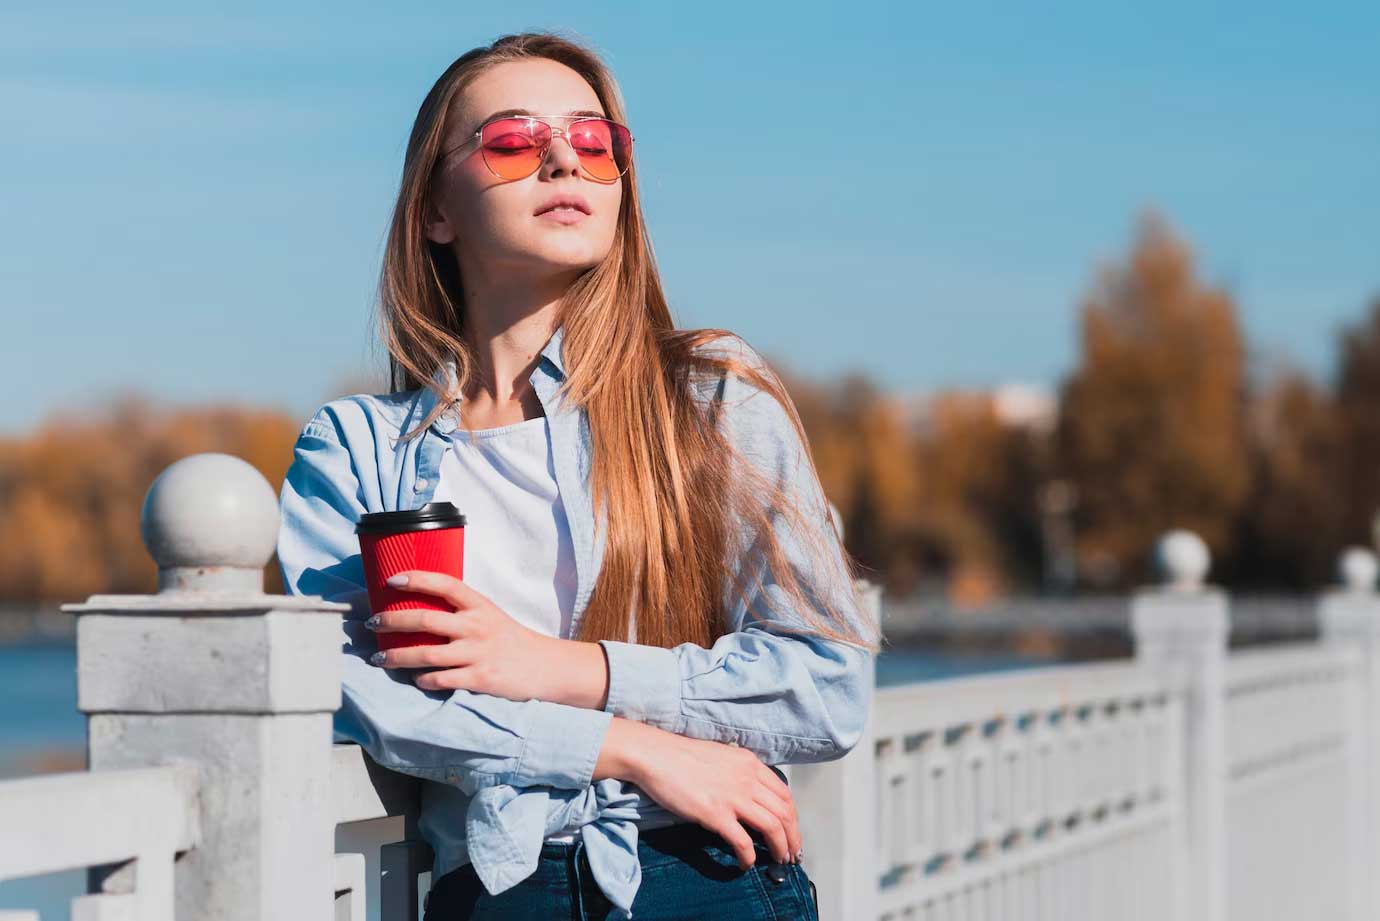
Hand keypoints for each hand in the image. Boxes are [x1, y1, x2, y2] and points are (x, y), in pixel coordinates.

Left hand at [365, 570, 581, 701]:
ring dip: (397, 656)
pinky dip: (423, 679)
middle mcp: (477, 626)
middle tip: (372, 622)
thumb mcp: (489, 614)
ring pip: (426, 654)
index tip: (391, 580)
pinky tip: (415, 678)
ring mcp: (477, 653)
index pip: (445, 584)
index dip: (417, 579)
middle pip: (425, 620)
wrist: (542, 666)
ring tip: (379, 657)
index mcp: (479, 605)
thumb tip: (420, 606)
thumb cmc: (509, 638)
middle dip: (392, 620)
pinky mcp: (479, 678)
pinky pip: (441, 679)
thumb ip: (460, 610)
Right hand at [599, 718, 801, 868]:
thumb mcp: (722, 757)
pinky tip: (746, 864)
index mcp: (750, 763)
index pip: (785, 794)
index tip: (792, 832)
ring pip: (772, 827)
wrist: (657, 756)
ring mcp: (733, 797)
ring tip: (779, 861)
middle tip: (792, 854)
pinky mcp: (716, 814)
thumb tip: (750, 794)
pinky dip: (749, 857)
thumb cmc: (683, 756)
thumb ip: (740, 773)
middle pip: (785, 812)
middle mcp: (748, 779)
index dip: (793, 817)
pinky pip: (743, 842)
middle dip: (793, 837)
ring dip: (780, 848)